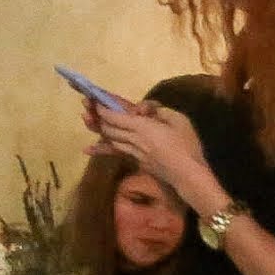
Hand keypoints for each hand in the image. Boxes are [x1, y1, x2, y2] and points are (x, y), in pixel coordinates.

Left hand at [89, 94, 217, 211]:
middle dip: (97, 116)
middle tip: (85, 106)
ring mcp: (133, 152)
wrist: (188, 174)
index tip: (93, 100)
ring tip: (86, 120)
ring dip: (97, 129)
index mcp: (142, 127)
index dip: (103, 109)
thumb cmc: (187, 145)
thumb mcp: (178, 119)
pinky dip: (101, 149)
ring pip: (110, 139)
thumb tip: (142, 108)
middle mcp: (133, 140)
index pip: (116, 117)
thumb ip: (159, 110)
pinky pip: (115, 152)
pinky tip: (88, 149)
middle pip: (109, 128)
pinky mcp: (136, 162)